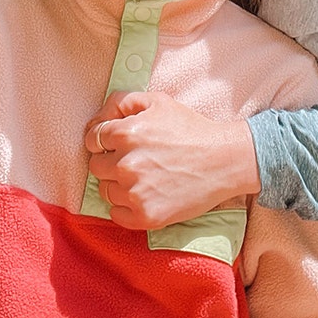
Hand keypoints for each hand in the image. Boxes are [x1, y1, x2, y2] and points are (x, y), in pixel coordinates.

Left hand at [84, 91, 259, 229]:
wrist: (225, 161)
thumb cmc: (191, 130)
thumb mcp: (158, 101)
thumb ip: (122, 102)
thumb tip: (96, 121)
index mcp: (125, 133)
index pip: (92, 139)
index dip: (104, 141)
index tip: (118, 145)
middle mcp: (126, 164)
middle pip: (96, 166)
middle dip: (111, 161)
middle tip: (138, 160)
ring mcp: (135, 193)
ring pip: (106, 191)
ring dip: (119, 185)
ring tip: (145, 178)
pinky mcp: (146, 216)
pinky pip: (116, 215)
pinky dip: (126, 208)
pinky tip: (145, 196)